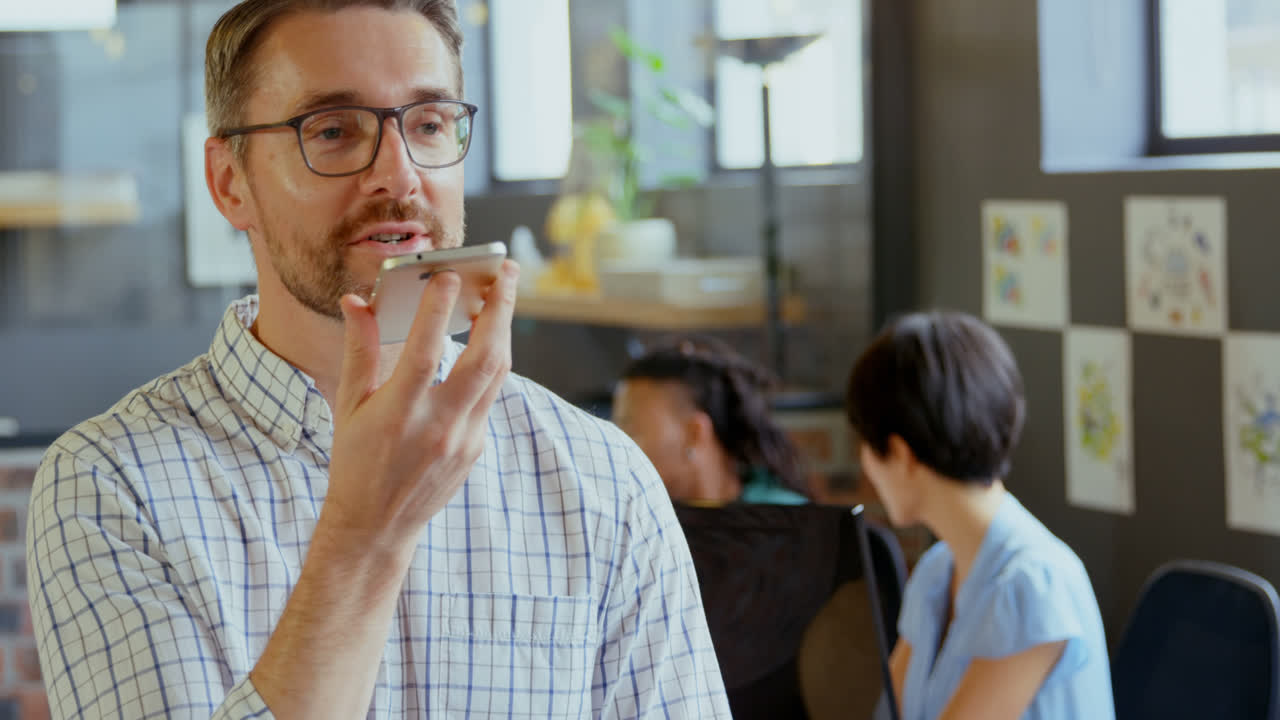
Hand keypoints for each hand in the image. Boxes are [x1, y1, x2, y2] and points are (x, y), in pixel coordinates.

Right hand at [322, 260, 519, 552]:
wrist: (376, 527)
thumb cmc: (355, 462)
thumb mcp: (348, 407)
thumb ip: (359, 351)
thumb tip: (355, 301)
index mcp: (397, 415)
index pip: (423, 354)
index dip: (436, 313)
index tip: (448, 276)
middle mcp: (437, 428)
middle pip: (484, 359)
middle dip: (500, 310)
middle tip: (505, 272)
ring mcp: (463, 440)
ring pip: (497, 375)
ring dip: (503, 331)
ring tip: (503, 296)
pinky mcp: (476, 448)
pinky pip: (490, 396)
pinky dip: (490, 363)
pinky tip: (487, 339)